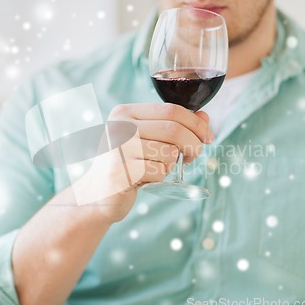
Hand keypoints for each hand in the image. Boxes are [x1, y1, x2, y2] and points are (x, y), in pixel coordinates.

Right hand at [69, 103, 212, 223]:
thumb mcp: (148, 139)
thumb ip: (174, 125)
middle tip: (193, 156)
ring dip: (171, 165)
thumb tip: (205, 117)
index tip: (208, 137)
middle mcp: (119, 126)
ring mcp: (118, 148)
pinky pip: (159, 172)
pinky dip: (160, 177)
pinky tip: (146, 179)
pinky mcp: (121, 171)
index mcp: (124, 112)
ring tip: (156, 168)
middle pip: (174, 130)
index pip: (171, 110)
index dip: (196, 123)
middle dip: (193, 144)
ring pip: (169, 153)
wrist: (97, 194)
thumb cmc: (127, 164)